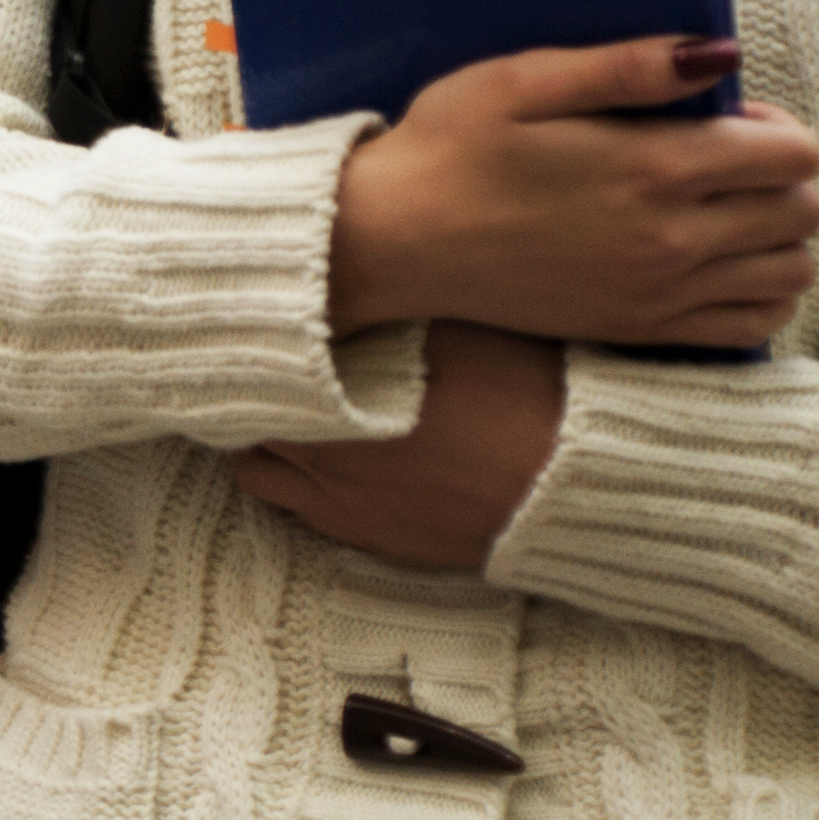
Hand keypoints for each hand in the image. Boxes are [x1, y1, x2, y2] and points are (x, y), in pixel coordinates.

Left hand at [235, 321, 567, 569]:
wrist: (577, 483)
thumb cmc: (522, 389)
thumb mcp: (448, 323)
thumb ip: (375, 309)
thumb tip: (329, 276)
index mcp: (333, 397)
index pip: (246, 373)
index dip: (243, 348)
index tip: (245, 325)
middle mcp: (325, 459)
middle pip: (241, 427)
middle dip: (247, 397)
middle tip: (262, 368)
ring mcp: (350, 510)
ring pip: (261, 479)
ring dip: (268, 447)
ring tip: (295, 416)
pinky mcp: (382, 543)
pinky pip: (307, 518)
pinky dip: (304, 489)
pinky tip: (333, 462)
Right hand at [327, 37, 818, 353]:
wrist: (394, 241)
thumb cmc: (449, 148)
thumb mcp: (521, 82)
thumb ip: (626, 67)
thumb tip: (717, 55)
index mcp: (650, 169)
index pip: (790, 154)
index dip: (777, 124)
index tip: (727, 114)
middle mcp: (672, 240)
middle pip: (802, 212)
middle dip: (782, 175)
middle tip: (722, 156)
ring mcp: (662, 294)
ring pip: (791, 272)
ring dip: (779, 235)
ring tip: (723, 209)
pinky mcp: (643, 331)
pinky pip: (753, 327)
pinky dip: (760, 294)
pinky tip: (719, 263)